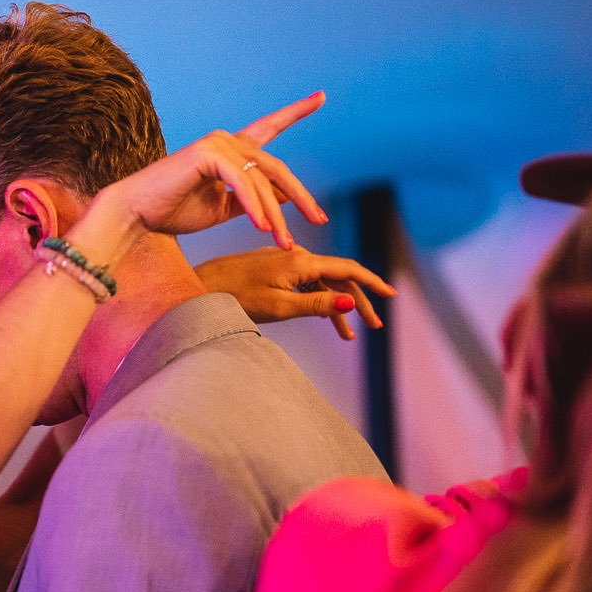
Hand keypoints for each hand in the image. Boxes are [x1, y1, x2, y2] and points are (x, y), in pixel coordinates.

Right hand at [91, 94, 329, 250]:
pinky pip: (241, 184)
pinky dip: (254, 207)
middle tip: (319, 219)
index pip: (268, 128)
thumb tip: (285, 199)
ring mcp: (216, 144)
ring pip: (261, 181)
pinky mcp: (207, 154)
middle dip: (300, 196)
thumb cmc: (174, 211)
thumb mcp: (223, 208)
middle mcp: (225, 140)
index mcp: (229, 150)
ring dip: (275, 215)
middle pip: (275, 168)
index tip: (321, 96)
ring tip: (285, 242)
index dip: (295, 112)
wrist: (136, 215)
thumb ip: (253, 201)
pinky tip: (262, 228)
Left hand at [196, 245, 392, 340]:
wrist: (200, 286)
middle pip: (337, 277)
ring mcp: (284, 261)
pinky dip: (317, 301)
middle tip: (373, 325)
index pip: (348, 269)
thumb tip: (349, 302)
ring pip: (321, 282)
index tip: (391, 294)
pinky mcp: (274, 268)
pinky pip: (305, 283)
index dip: (372, 282)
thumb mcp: (280, 307)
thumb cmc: (235, 298)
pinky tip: (324, 319)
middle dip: (357, 302)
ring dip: (336, 307)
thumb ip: (316, 305)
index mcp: (300, 262)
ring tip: (348, 335)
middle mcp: (296, 256)